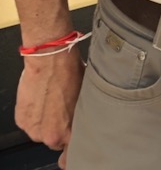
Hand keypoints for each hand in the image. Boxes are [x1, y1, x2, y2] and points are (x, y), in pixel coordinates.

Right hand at [16, 50, 83, 169]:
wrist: (50, 59)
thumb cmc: (70, 72)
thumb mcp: (85, 97)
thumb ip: (82, 117)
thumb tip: (84, 119)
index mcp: (69, 132)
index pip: (70, 154)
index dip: (72, 144)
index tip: (72, 141)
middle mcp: (50, 136)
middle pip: (55, 140)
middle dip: (59, 128)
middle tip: (62, 109)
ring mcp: (33, 129)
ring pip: (41, 131)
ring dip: (45, 121)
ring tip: (51, 100)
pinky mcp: (21, 119)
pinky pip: (30, 122)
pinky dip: (34, 113)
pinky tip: (41, 98)